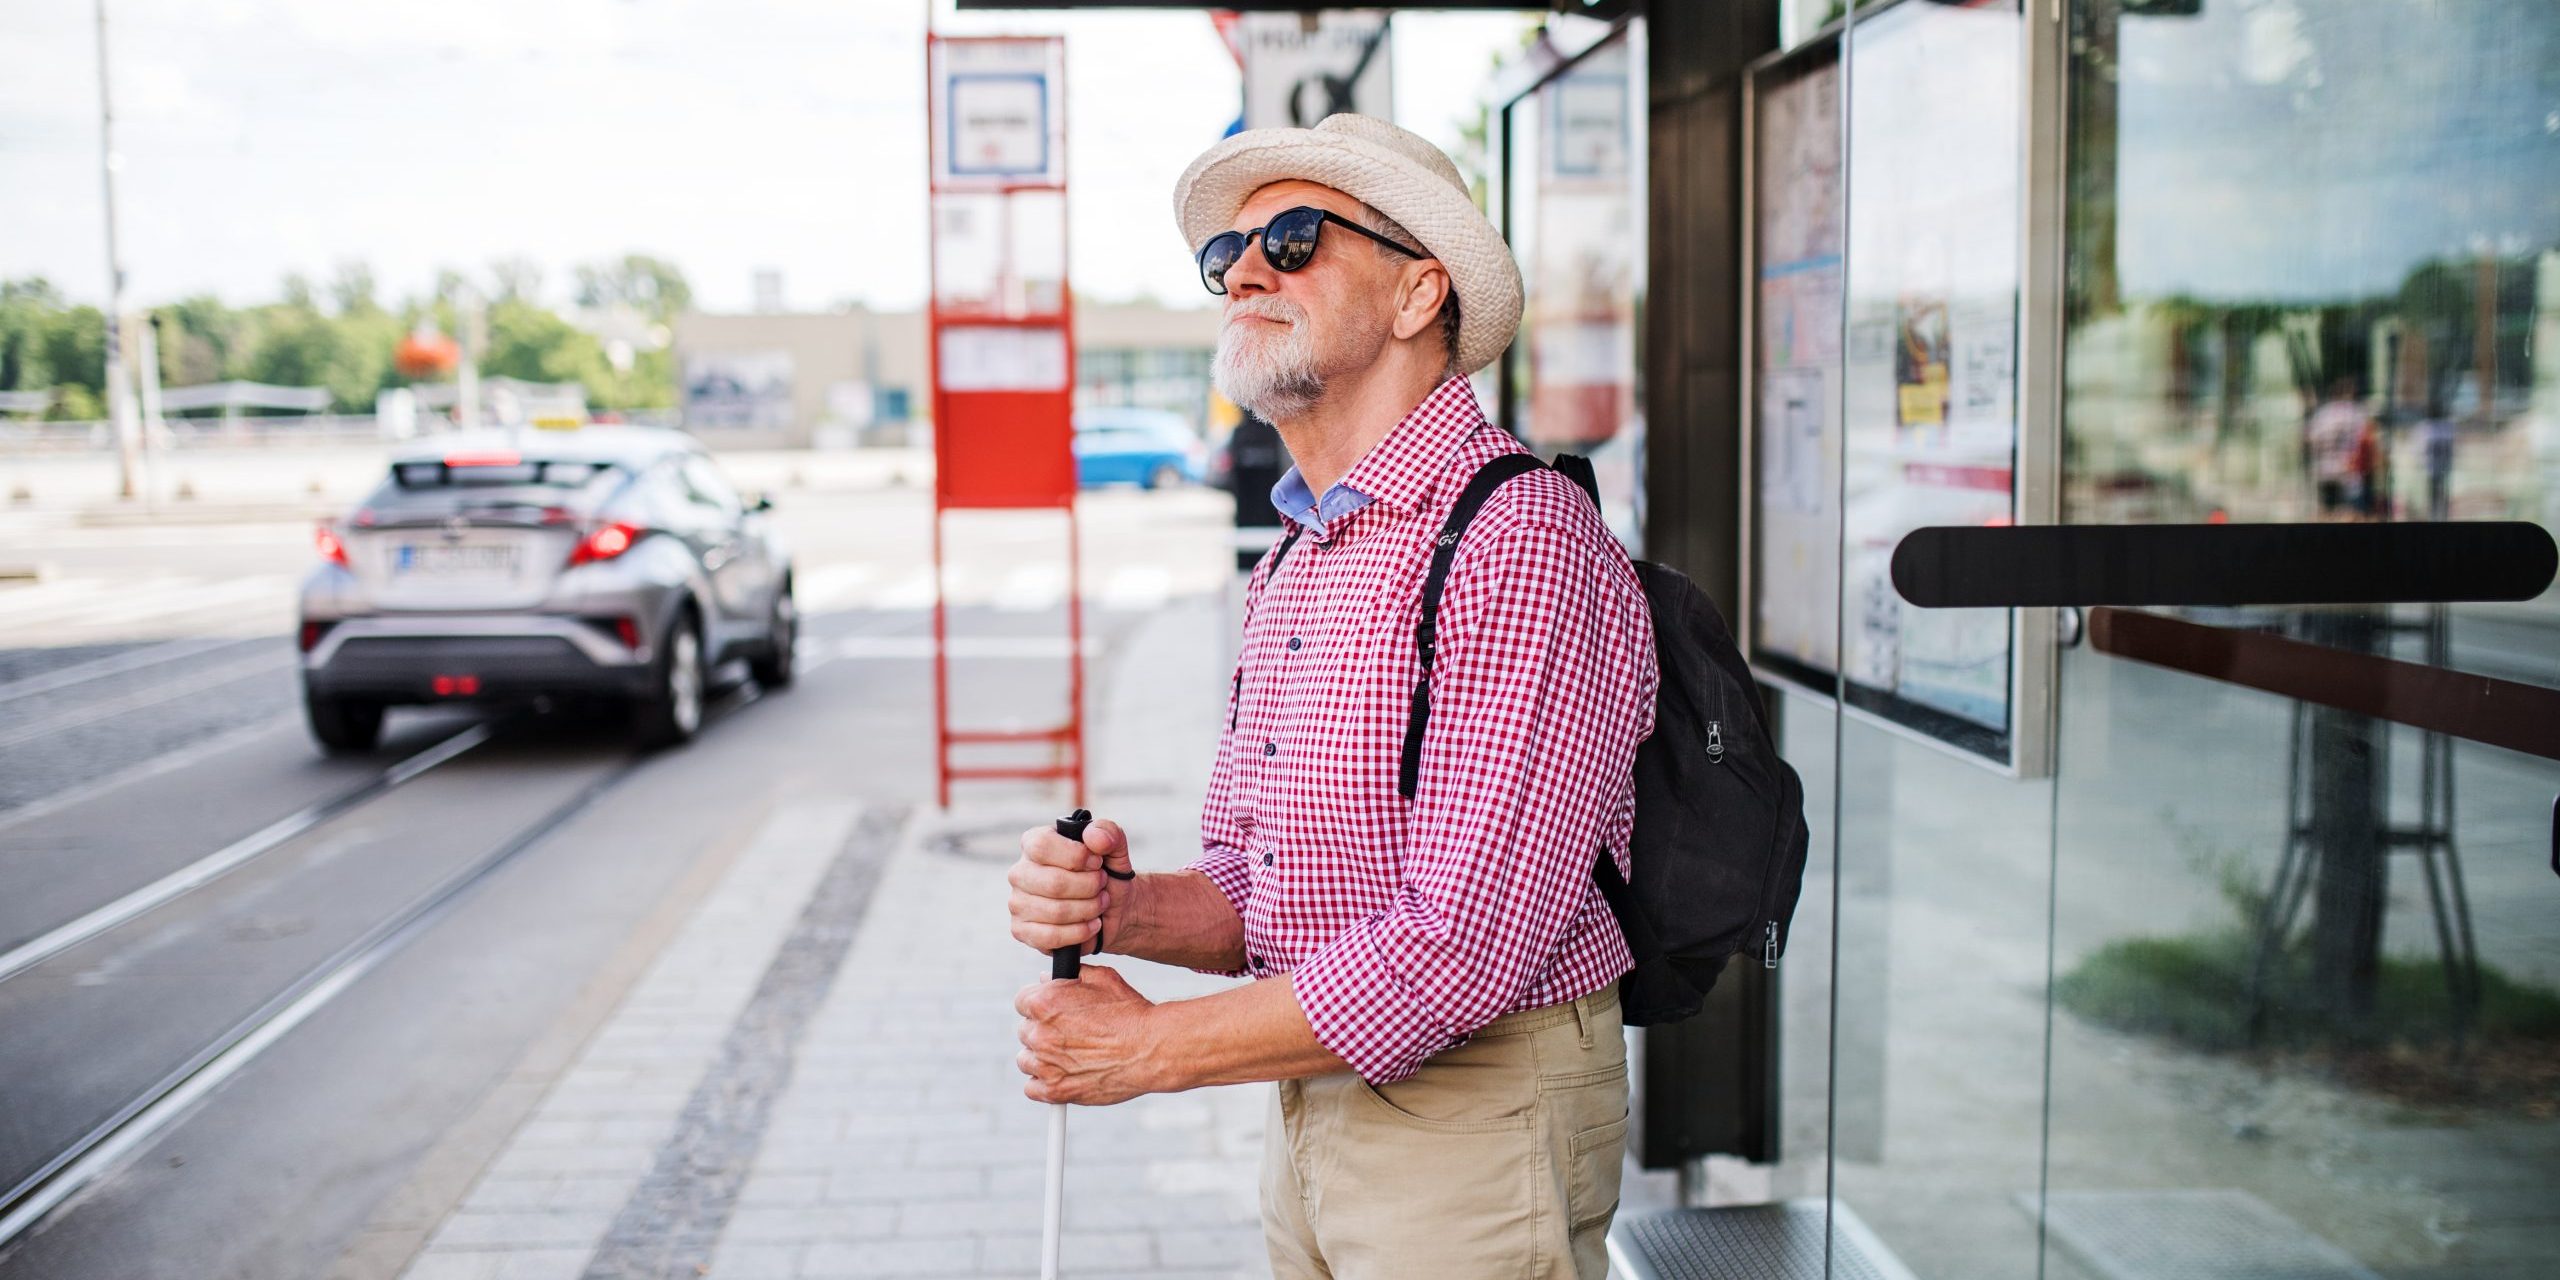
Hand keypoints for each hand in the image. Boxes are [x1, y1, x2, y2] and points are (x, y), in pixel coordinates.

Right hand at [1007, 817, 1132, 957]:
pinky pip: (1051, 936)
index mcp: (1034, 844)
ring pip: (1056, 911)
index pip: (1042, 845)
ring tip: (1100, 903)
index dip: (1076, 856)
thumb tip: (1094, 837)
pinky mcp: (1022, 931)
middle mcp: (1020, 872)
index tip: (1097, 862)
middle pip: (1054, 882)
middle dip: (1089, 887)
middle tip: (1102, 885)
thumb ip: (1108, 833)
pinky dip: (1080, 932)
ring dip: (1089, 909)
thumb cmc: (1106, 874)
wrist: (1114, 910)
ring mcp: (1017, 903)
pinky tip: (1093, 925)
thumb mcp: (1115, 848)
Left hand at [1015, 964, 1162, 1104]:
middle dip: (1043, 1030)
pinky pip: (1032, 1088)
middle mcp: (1040, 1033)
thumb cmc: (1131, 1013)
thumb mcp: (1103, 979)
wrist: (1152, 1049)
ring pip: (1026, 1060)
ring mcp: (1046, 1064)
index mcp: (1045, 1003)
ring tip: (1067, 1055)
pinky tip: (1063, 1076)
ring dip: (1041, 1057)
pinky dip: (1044, 1084)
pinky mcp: (1056, 1090)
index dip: (1039, 1005)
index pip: (1022, 1002)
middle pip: (1025, 1031)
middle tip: (1068, 1034)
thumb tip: (1048, 978)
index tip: (1052, 1012)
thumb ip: (1072, 975)